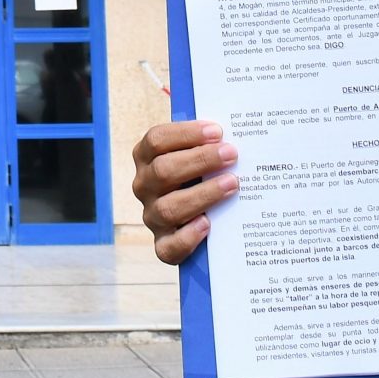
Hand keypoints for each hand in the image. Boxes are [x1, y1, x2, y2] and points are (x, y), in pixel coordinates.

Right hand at [129, 120, 238, 265]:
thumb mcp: (195, 155)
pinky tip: (208, 224)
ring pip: (169, 208)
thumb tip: (235, 130)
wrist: (195, 216)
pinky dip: (188, 237)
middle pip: (163, 170)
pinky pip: (169, 247)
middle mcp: (143, 186)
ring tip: (232, 183)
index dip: (186, 134)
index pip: (156, 140)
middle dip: (200, 160)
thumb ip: (205, 143)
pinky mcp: (162, 245)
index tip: (217, 132)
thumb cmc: (199, 175)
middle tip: (231, 154)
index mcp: (146, 157)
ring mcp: (151, 216)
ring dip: (203, 194)